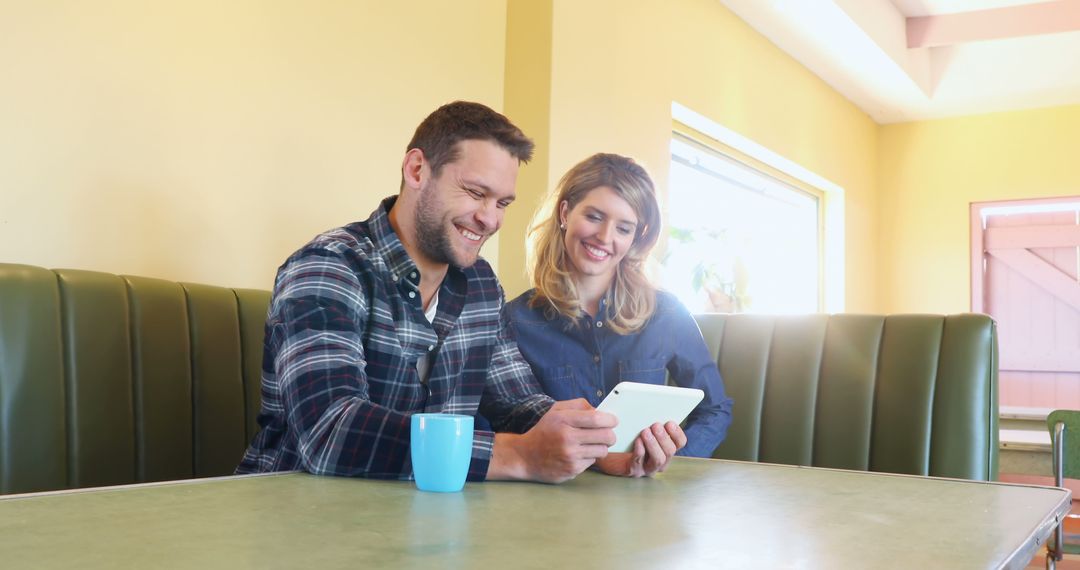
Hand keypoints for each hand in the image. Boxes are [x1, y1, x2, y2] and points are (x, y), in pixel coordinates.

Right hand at [488, 398, 616, 482]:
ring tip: (589, 444)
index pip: (597, 418)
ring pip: (602, 450)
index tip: (613, 420)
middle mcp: (567, 438)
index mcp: (563, 420)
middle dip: (610, 434)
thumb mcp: (556, 410)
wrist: (525, 456)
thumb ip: (579, 405)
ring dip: (600, 447)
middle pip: (606, 436)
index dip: (610, 419)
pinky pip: (592, 462)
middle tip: (605, 434)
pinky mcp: (572, 470)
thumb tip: (601, 410)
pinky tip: (577, 455)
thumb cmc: (544, 431)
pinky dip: (589, 458)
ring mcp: (570, 456)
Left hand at [595, 422, 685, 477]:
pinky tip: (637, 441)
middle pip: (670, 451)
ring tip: (646, 432)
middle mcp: (660, 460)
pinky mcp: (634, 471)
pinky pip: (640, 462)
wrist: (606, 449)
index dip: (677, 433)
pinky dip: (640, 450)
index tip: (670, 422)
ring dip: (654, 444)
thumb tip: (655, 404)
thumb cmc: (626, 434)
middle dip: (664, 437)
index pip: (680, 443)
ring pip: (659, 460)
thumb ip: (649, 418)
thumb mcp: (639, 424)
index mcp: (665, 447)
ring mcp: (648, 468)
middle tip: (655, 425)